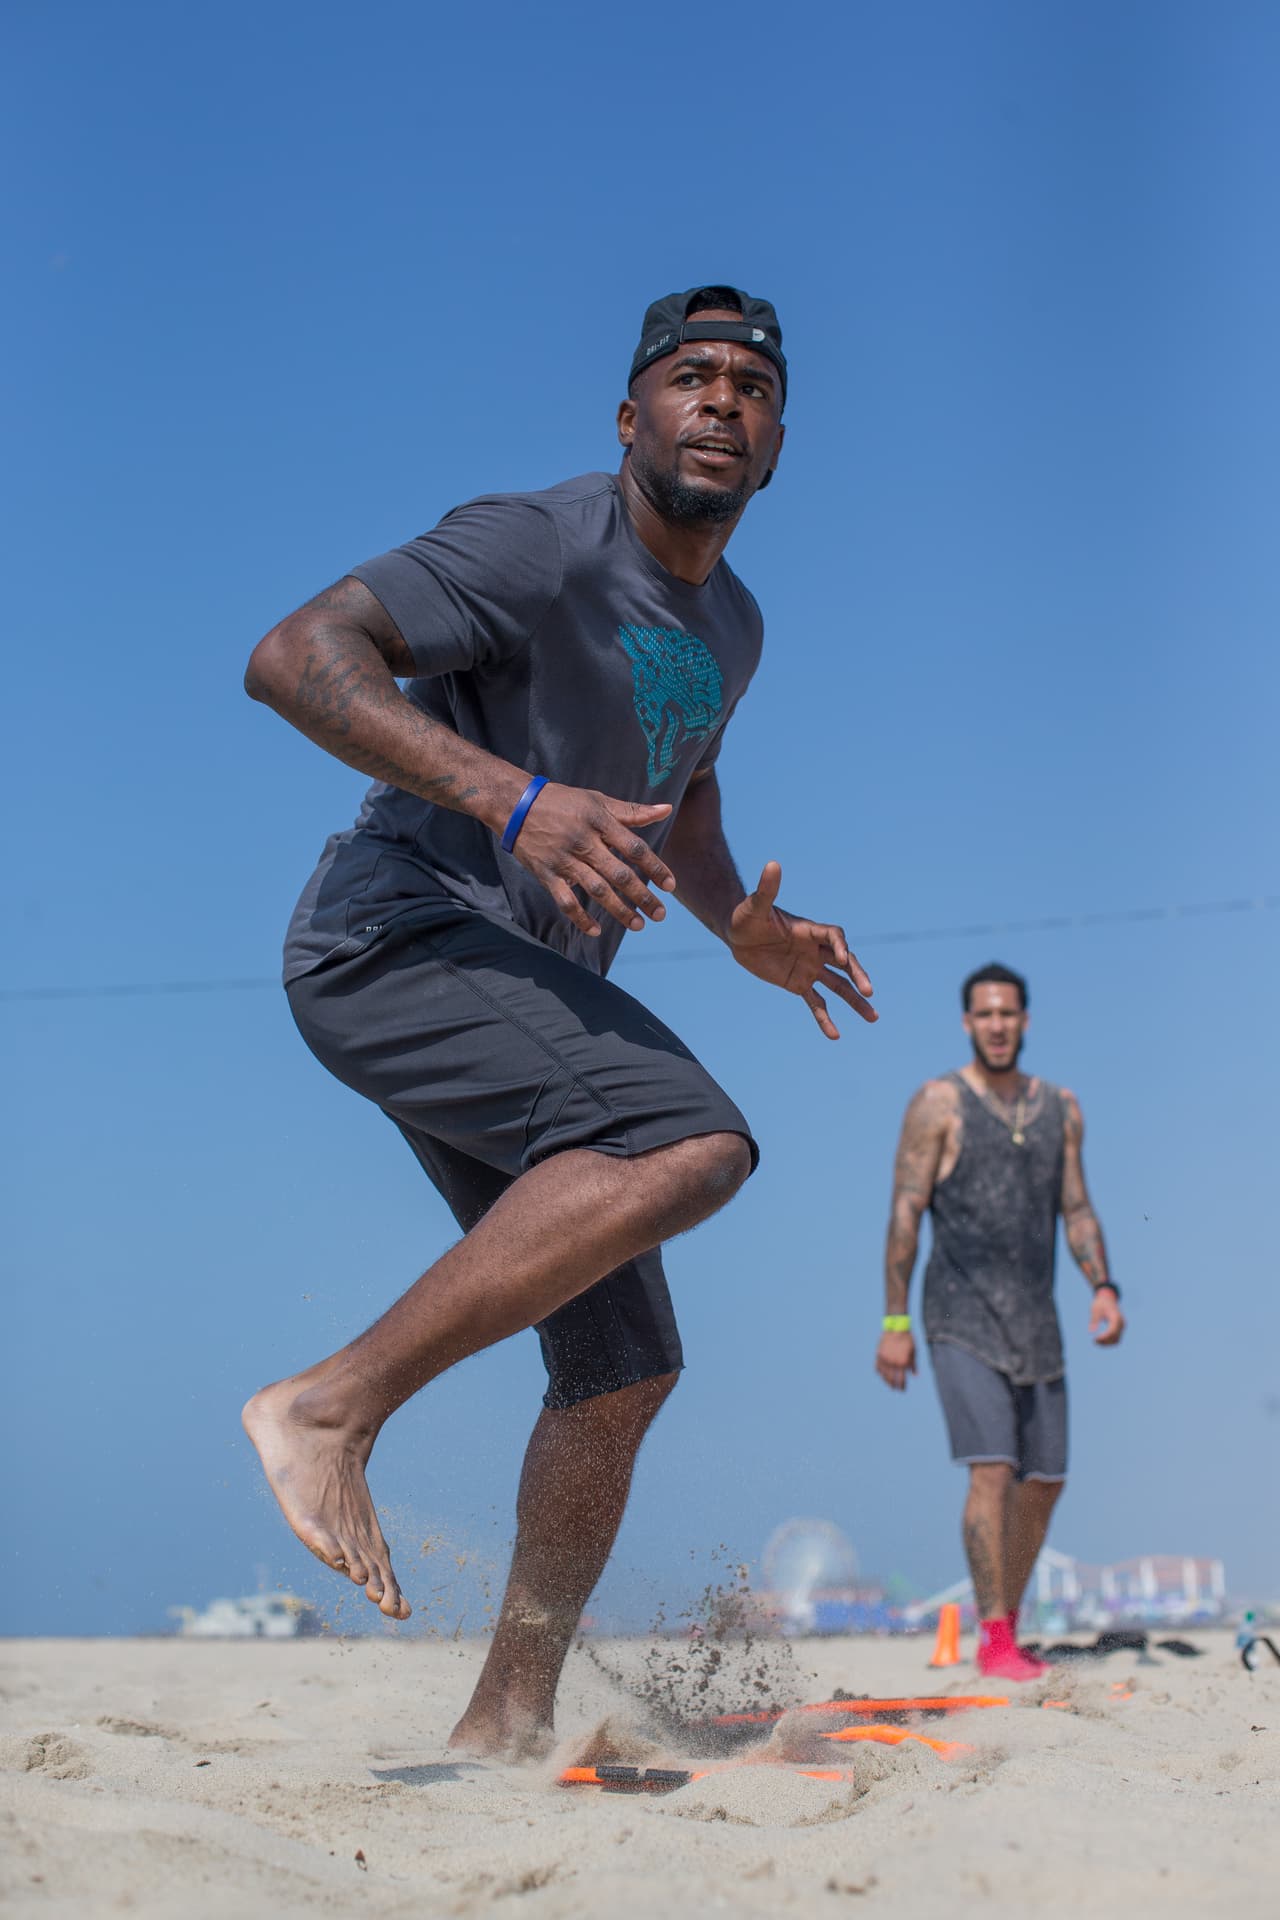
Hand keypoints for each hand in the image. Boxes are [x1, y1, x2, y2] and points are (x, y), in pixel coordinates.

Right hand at [509, 783, 676, 937]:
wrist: (515, 804)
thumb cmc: (562, 801)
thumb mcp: (597, 800)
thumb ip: (632, 811)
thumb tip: (666, 809)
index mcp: (599, 821)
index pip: (634, 847)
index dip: (655, 867)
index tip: (671, 886)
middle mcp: (584, 842)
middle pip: (619, 874)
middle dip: (642, 896)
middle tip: (660, 914)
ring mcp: (564, 860)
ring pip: (596, 890)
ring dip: (618, 910)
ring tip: (638, 924)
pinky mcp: (547, 874)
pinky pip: (565, 901)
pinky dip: (580, 918)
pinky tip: (596, 931)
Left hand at [727, 861, 875, 1038]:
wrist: (737, 935)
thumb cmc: (746, 916)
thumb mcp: (754, 906)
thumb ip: (767, 889)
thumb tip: (772, 864)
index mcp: (809, 930)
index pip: (833, 936)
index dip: (840, 947)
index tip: (844, 960)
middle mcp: (815, 949)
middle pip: (845, 963)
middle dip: (857, 976)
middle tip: (870, 991)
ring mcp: (809, 967)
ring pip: (838, 985)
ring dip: (855, 1000)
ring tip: (874, 1017)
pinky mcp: (798, 983)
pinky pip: (816, 1002)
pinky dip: (825, 1018)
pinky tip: (834, 1035)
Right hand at [876, 1330, 916, 1389]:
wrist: (896, 1327)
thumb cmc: (908, 1339)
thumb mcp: (914, 1352)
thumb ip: (914, 1365)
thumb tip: (915, 1376)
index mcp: (903, 1363)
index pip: (901, 1380)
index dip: (902, 1386)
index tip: (902, 1390)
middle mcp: (893, 1362)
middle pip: (892, 1379)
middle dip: (894, 1386)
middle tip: (895, 1389)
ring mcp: (885, 1359)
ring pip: (884, 1374)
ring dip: (886, 1381)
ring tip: (889, 1384)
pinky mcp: (879, 1354)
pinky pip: (877, 1367)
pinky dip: (879, 1372)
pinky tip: (882, 1375)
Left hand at [1089, 1285, 1124, 1345]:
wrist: (1107, 1298)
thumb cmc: (1100, 1303)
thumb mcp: (1095, 1310)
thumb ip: (1094, 1320)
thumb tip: (1091, 1331)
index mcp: (1116, 1317)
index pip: (1112, 1331)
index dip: (1104, 1337)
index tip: (1095, 1339)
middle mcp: (1121, 1322)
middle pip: (1115, 1337)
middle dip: (1105, 1342)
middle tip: (1094, 1341)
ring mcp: (1122, 1326)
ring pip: (1117, 1340)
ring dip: (1107, 1343)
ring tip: (1096, 1342)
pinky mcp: (1120, 1328)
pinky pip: (1116, 1338)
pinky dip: (1109, 1341)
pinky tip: (1100, 1340)